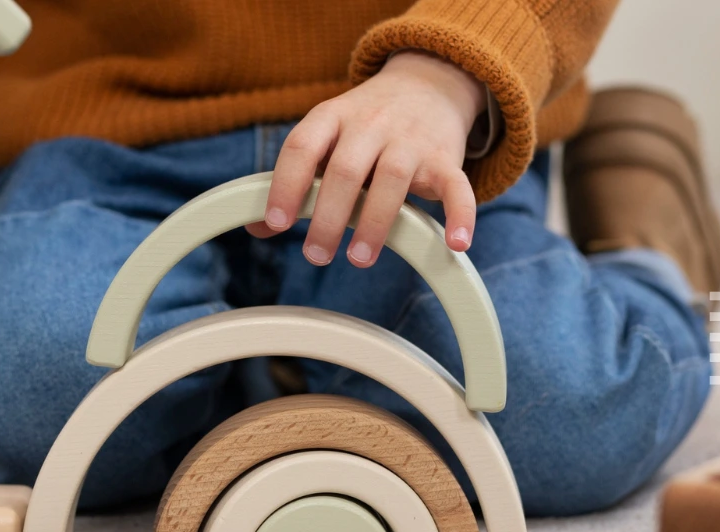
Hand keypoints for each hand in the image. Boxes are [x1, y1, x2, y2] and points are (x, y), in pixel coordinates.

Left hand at [249, 51, 485, 266]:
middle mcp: (370, 124)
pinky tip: (457, 244)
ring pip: (391, 178)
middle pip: (345, 169)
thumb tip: (258, 228)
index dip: (285, 184)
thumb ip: (296, 179)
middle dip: (328, 216)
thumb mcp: (326, 138)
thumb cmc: (364, 126)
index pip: (302, 146)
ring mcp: (411, 139)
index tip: (277, 223)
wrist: (428, 83)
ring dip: (374, 222)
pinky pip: (456, 186)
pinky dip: (460, 214)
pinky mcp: (447, 157)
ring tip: (359, 258)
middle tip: (316, 256)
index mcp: (332, 117)